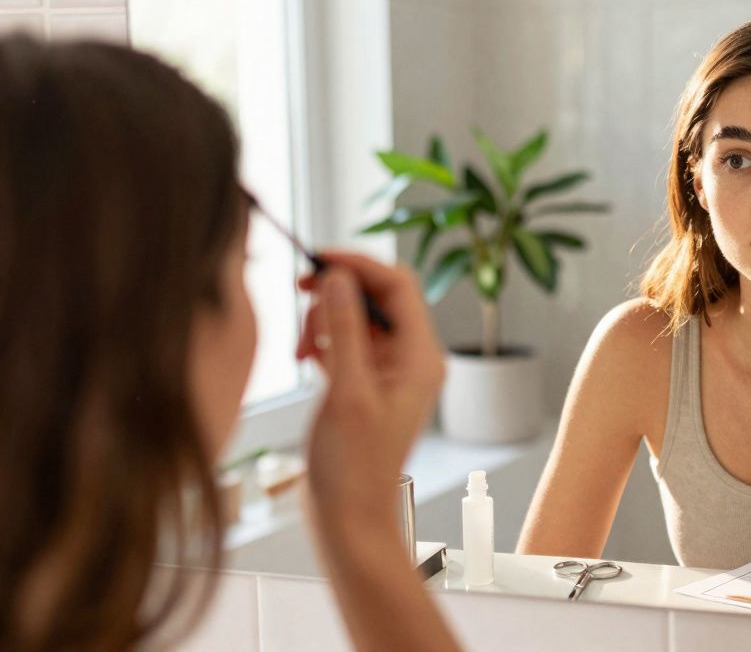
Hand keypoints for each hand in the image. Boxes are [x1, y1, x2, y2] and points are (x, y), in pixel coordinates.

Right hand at [295, 252, 444, 529]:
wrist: (347, 518)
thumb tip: (339, 278)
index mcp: (421, 357)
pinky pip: (346, 342)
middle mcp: (411, 359)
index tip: (317, 259)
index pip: (398, 285)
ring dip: (325, 321)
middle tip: (301, 305)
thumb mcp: (346, 392)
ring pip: (356, 317)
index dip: (358, 265)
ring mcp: (389, 371)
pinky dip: (323, 342)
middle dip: (336, 296)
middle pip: (376, 296)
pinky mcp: (365, 384)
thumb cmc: (353, 468)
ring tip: (304, 351)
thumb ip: (345, 330)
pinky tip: (306, 361)